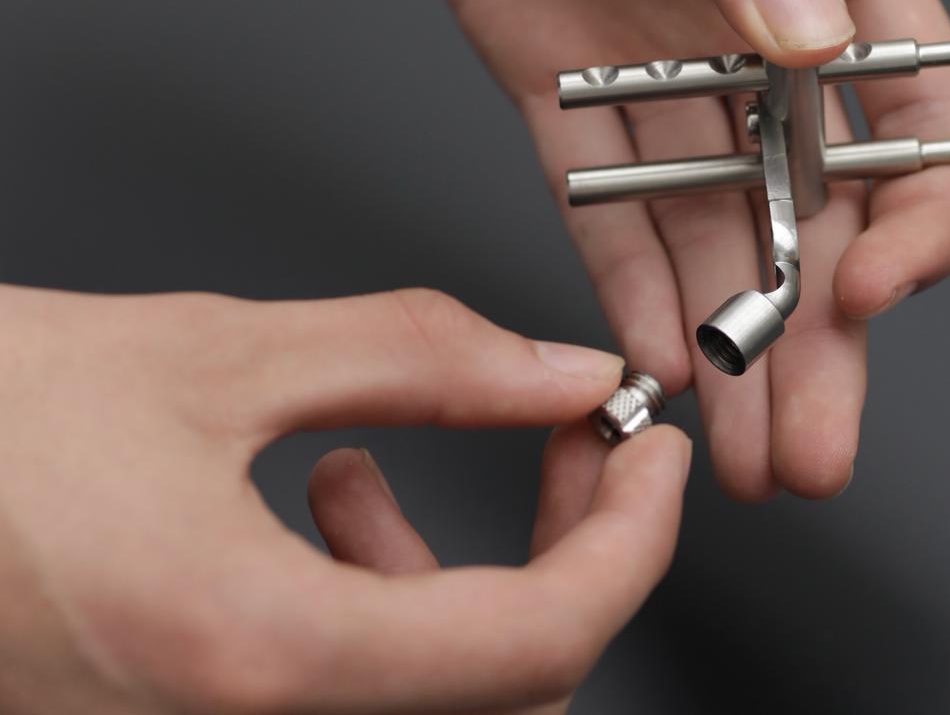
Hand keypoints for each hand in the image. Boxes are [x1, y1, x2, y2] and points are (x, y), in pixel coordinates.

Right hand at [0, 283, 689, 713]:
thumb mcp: (214, 354)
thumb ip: (418, 360)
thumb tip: (557, 371)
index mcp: (252, 659)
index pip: (536, 641)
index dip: (631, 543)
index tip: (652, 457)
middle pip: (499, 687)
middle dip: (558, 553)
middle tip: (560, 444)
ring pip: (418, 696)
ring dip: (444, 580)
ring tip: (379, 463)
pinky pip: (330, 695)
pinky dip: (361, 604)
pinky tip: (310, 502)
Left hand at [263, 0, 949, 499]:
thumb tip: (813, 38)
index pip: (917, 98)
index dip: (919, 207)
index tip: (883, 293)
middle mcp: (752, 9)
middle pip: (816, 201)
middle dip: (822, 331)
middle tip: (812, 451)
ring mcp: (655, 48)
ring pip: (715, 225)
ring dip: (733, 339)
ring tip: (742, 452)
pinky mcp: (555, 67)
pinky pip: (604, 199)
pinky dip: (629, 287)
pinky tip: (651, 364)